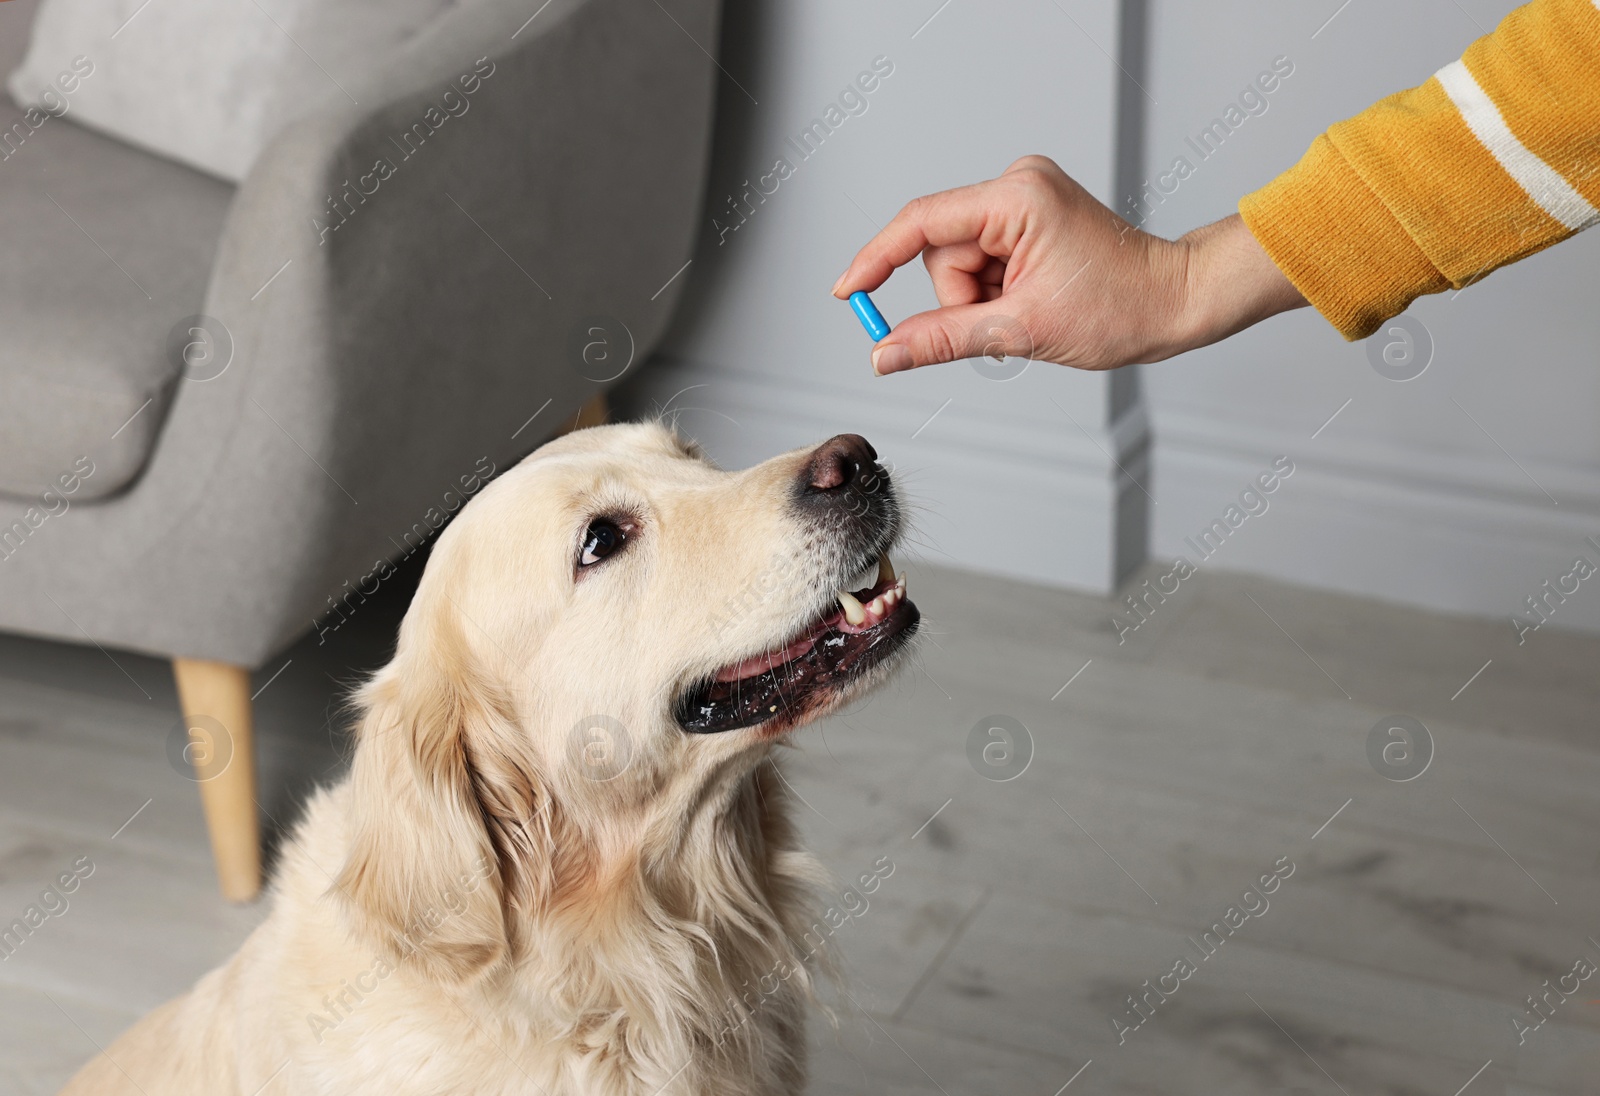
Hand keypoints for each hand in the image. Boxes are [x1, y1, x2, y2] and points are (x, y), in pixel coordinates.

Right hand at [831, 155, 1306, 373]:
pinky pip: (981, 259)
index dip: (876, 259)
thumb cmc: (1120, 308)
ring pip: (959, 262)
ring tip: (1028, 312)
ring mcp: (1023, 198)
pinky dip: (994, 291)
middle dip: (962, 299)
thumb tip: (885, 352)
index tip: (848, 293)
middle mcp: (1017, 184)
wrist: (1174, 301)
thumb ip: (941, 340)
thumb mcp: (1019, 331)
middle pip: (941, 252)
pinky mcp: (1028, 215)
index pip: (921, 223)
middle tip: (1007, 322)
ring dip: (980, 300)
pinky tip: (1029, 300)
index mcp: (1016, 198)